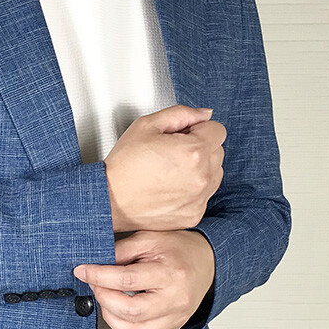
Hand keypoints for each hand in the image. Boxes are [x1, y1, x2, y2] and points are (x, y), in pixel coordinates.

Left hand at [73, 229, 214, 328]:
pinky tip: (119, 313)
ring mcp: (175, 318)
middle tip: (95, 284)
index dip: (99, 276)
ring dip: (111, 318)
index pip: (127, 280)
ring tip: (106, 299)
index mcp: (171, 274)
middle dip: (104, 298)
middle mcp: (175, 300)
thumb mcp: (150, 239)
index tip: (83, 271)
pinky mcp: (171, 328)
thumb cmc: (180, 250)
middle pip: (131, 311)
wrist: (207, 263)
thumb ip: (122, 250)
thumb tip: (96, 262)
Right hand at [103, 104, 224, 231]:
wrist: (110, 200)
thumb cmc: (124, 165)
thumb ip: (181, 114)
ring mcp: (199, 199)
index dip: (198, 129)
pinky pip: (204, 196)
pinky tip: (171, 188)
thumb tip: (204, 114)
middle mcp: (202, 177)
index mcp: (194, 151)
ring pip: (215, 174)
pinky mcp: (194, 215)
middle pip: (218, 152)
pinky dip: (193, 191)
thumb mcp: (147, 125)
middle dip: (201, 148)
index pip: (218, 130)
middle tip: (173, 154)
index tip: (182, 136)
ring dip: (201, 169)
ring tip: (172, 172)